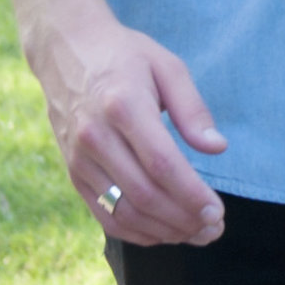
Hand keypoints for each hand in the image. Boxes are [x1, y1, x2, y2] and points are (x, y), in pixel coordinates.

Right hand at [32, 12, 227, 245]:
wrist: (66, 50)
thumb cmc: (126, 57)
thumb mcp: (167, 66)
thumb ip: (193, 109)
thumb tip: (217, 148)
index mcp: (123, 106)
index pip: (161, 165)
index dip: (191, 194)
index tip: (217, 211)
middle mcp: (95, 137)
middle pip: (144, 194)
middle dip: (184, 219)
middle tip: (214, 228)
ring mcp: (79, 159)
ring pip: (123, 212)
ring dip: (163, 232)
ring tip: (196, 234)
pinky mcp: (73, 173)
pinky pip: (104, 215)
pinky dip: (136, 232)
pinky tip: (164, 233)